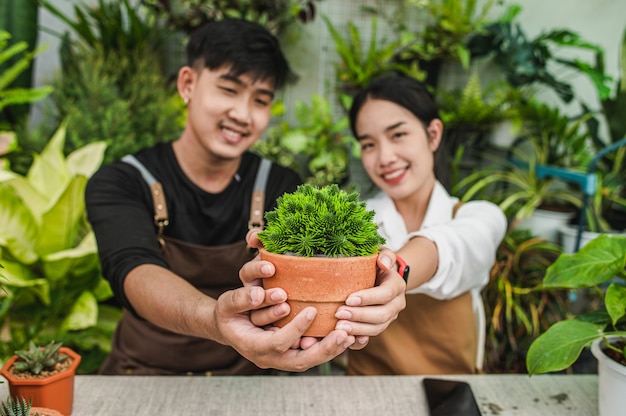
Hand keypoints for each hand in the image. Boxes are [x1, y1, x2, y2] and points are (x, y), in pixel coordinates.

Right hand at [213, 284, 354, 371]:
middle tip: (344, 334)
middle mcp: (268, 358)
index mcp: (253, 346)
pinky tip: (345, 335)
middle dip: (323, 349)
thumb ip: (240, 299)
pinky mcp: (290, 354)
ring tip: (350, 335)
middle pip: (299, 361)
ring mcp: (280, 359)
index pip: (278, 342)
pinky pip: (311, 355)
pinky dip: (328, 347)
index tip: (310, 311)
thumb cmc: (228, 314)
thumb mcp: (226, 304)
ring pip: (308, 361)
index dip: (295, 329)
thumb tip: (258, 293)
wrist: (228, 327)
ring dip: (330, 350)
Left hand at [334, 248, 405, 349]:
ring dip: (357, 329)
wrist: (381, 275)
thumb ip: (385, 255)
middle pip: (381, 315)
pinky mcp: (378, 326)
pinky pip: (370, 337)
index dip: (368, 298)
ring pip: (376, 329)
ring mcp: (388, 317)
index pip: (385, 295)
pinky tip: (344, 339)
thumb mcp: (382, 253)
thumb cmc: (376, 262)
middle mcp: (396, 304)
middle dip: (360, 316)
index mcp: (396, 286)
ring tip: (338, 327)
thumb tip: (384, 263)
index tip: (348, 299)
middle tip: (339, 314)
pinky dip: (358, 341)